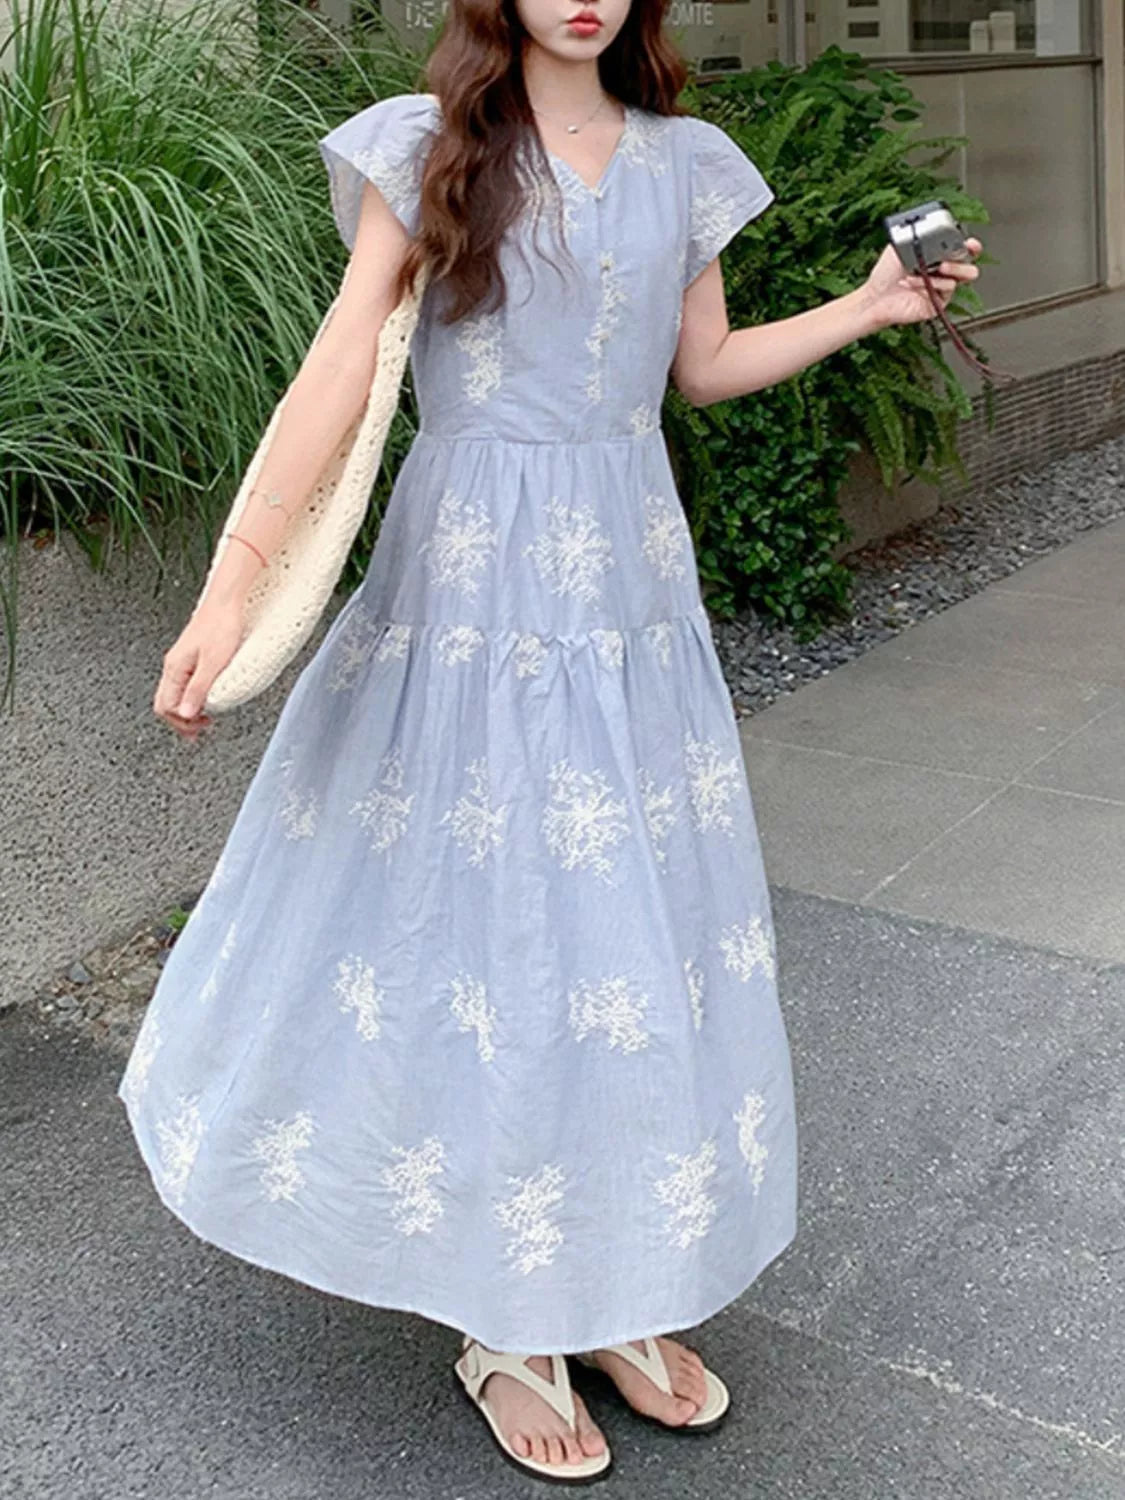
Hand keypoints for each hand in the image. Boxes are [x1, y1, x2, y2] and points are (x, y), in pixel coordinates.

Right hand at [153, 599, 244, 741]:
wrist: (227, 600)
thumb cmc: (222, 625)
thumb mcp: (213, 663)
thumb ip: (198, 690)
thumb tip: (186, 714)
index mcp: (174, 668)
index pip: (165, 706)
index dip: (181, 723)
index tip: (198, 731)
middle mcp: (173, 664)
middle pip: (166, 701)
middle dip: (181, 720)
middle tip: (199, 730)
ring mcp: (181, 659)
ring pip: (175, 692)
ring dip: (188, 708)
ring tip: (205, 716)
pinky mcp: (191, 654)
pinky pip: (184, 681)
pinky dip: (193, 695)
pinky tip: (207, 696)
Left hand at [859, 237, 982, 330]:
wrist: (875, 297)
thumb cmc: (884, 275)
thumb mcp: (899, 247)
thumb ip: (917, 237)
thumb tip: (933, 229)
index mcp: (934, 256)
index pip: (959, 247)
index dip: (968, 244)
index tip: (971, 241)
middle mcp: (940, 271)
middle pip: (967, 260)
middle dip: (968, 253)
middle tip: (966, 249)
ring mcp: (941, 287)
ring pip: (965, 275)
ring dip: (954, 267)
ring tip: (941, 266)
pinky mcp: (938, 302)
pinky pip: (950, 288)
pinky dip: (938, 282)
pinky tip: (922, 282)